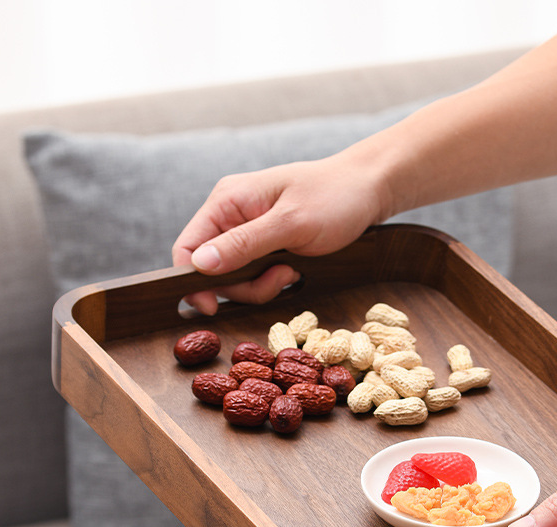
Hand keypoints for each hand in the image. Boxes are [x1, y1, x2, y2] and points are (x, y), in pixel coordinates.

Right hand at [172, 154, 387, 313]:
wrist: (370, 190)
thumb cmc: (335, 198)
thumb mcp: (291, 223)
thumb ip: (244, 243)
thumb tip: (200, 264)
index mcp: (227, 201)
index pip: (187, 247)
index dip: (192, 281)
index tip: (212, 307)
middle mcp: (232, 216)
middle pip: (212, 270)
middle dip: (243, 285)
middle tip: (280, 277)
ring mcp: (249, 232)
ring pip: (236, 278)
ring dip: (263, 284)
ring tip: (293, 269)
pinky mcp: (267, 245)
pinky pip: (256, 275)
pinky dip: (273, 280)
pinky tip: (295, 268)